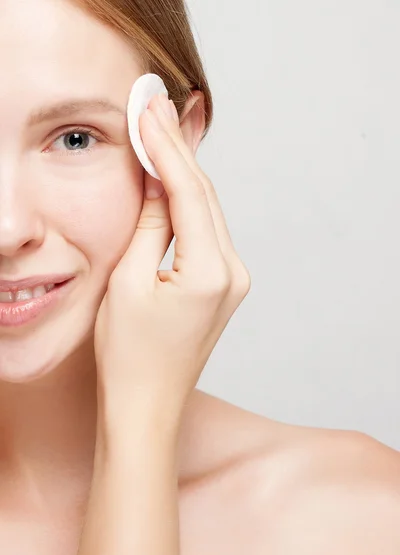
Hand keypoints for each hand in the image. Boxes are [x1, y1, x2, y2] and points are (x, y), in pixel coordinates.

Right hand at [94, 92, 250, 429]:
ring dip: (184, 174)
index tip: (148, 109)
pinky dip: (189, 204)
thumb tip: (158, 182)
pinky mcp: (224, 287)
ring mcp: (233, 282)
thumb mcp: (127, 281)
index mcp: (211, 272)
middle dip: (178, 151)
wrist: (145, 405)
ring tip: (161, 131)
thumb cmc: (129, 355)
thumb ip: (150, 225)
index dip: (166, 147)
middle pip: (205, 197)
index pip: (190, 191)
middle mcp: (233, 273)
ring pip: (208, 212)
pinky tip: (174, 179)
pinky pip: (207, 234)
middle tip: (155, 106)